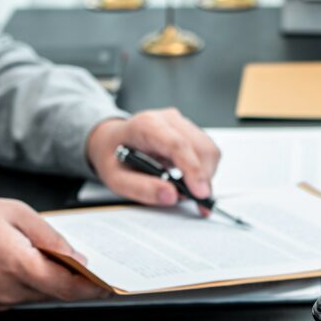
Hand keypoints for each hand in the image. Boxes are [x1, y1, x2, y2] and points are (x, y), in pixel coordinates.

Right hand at [0, 198, 106, 308]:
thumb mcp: (14, 213)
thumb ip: (51, 237)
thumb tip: (77, 257)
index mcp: (19, 265)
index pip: (69, 287)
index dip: (94, 287)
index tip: (110, 284)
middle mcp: (11, 289)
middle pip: (58, 293)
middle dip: (79, 283)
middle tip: (96, 270)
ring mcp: (0, 299)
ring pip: (43, 295)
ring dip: (58, 282)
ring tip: (70, 263)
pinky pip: (24, 294)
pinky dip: (38, 282)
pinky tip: (40, 264)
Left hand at [86, 108, 220, 211]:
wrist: (112, 141)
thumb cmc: (113, 156)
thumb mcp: (116, 179)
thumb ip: (141, 188)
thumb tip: (171, 195)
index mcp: (146, 126)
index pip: (177, 145)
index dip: (192, 169)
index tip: (200, 193)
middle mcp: (167, 119)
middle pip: (199, 147)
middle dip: (202, 178)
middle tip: (196, 201)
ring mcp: (181, 123)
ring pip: (209, 149)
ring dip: (205, 175)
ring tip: (190, 190)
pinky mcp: (191, 131)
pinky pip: (208, 151)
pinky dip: (205, 170)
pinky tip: (192, 180)